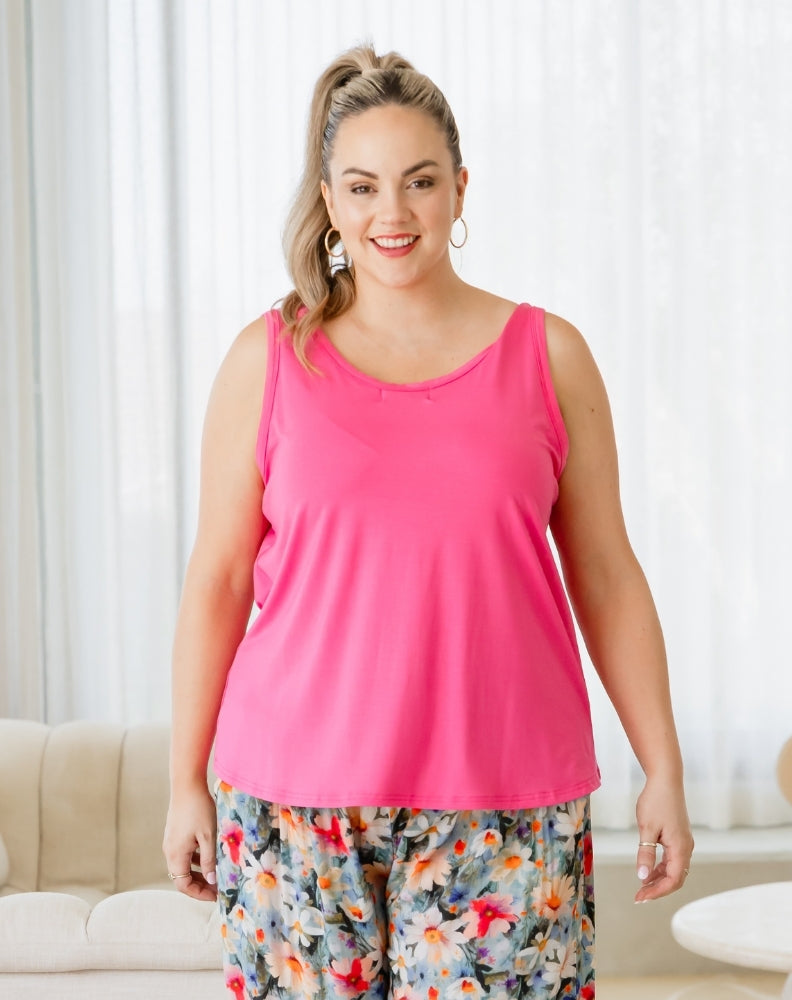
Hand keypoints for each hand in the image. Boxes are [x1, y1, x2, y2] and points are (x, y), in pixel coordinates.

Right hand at [162, 783, 217, 901]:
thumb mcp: (209, 837)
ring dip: (199, 872)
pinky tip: (209, 856)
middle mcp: (169, 851)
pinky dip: (196, 860)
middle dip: (200, 885)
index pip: (183, 885)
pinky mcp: (175, 833)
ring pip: (184, 865)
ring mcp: (171, 841)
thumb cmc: (199, 809)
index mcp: (175, 855)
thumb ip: (210, 861)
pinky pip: (184, 854)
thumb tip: (212, 881)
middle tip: (219, 888)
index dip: (199, 894)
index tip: (216, 896)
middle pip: (182, 877)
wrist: (186, 784)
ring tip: (217, 874)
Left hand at [634, 776, 693, 902]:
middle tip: (639, 896)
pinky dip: (661, 867)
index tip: (640, 897)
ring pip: (674, 869)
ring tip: (641, 886)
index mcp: (681, 848)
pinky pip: (672, 859)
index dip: (657, 892)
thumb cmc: (656, 801)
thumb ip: (645, 854)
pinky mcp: (678, 836)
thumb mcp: (647, 828)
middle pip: (676, 878)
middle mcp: (686, 847)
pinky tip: (648, 870)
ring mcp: (683, 842)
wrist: (665, 779)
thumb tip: (642, 878)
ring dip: (659, 879)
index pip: (673, 880)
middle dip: (658, 889)